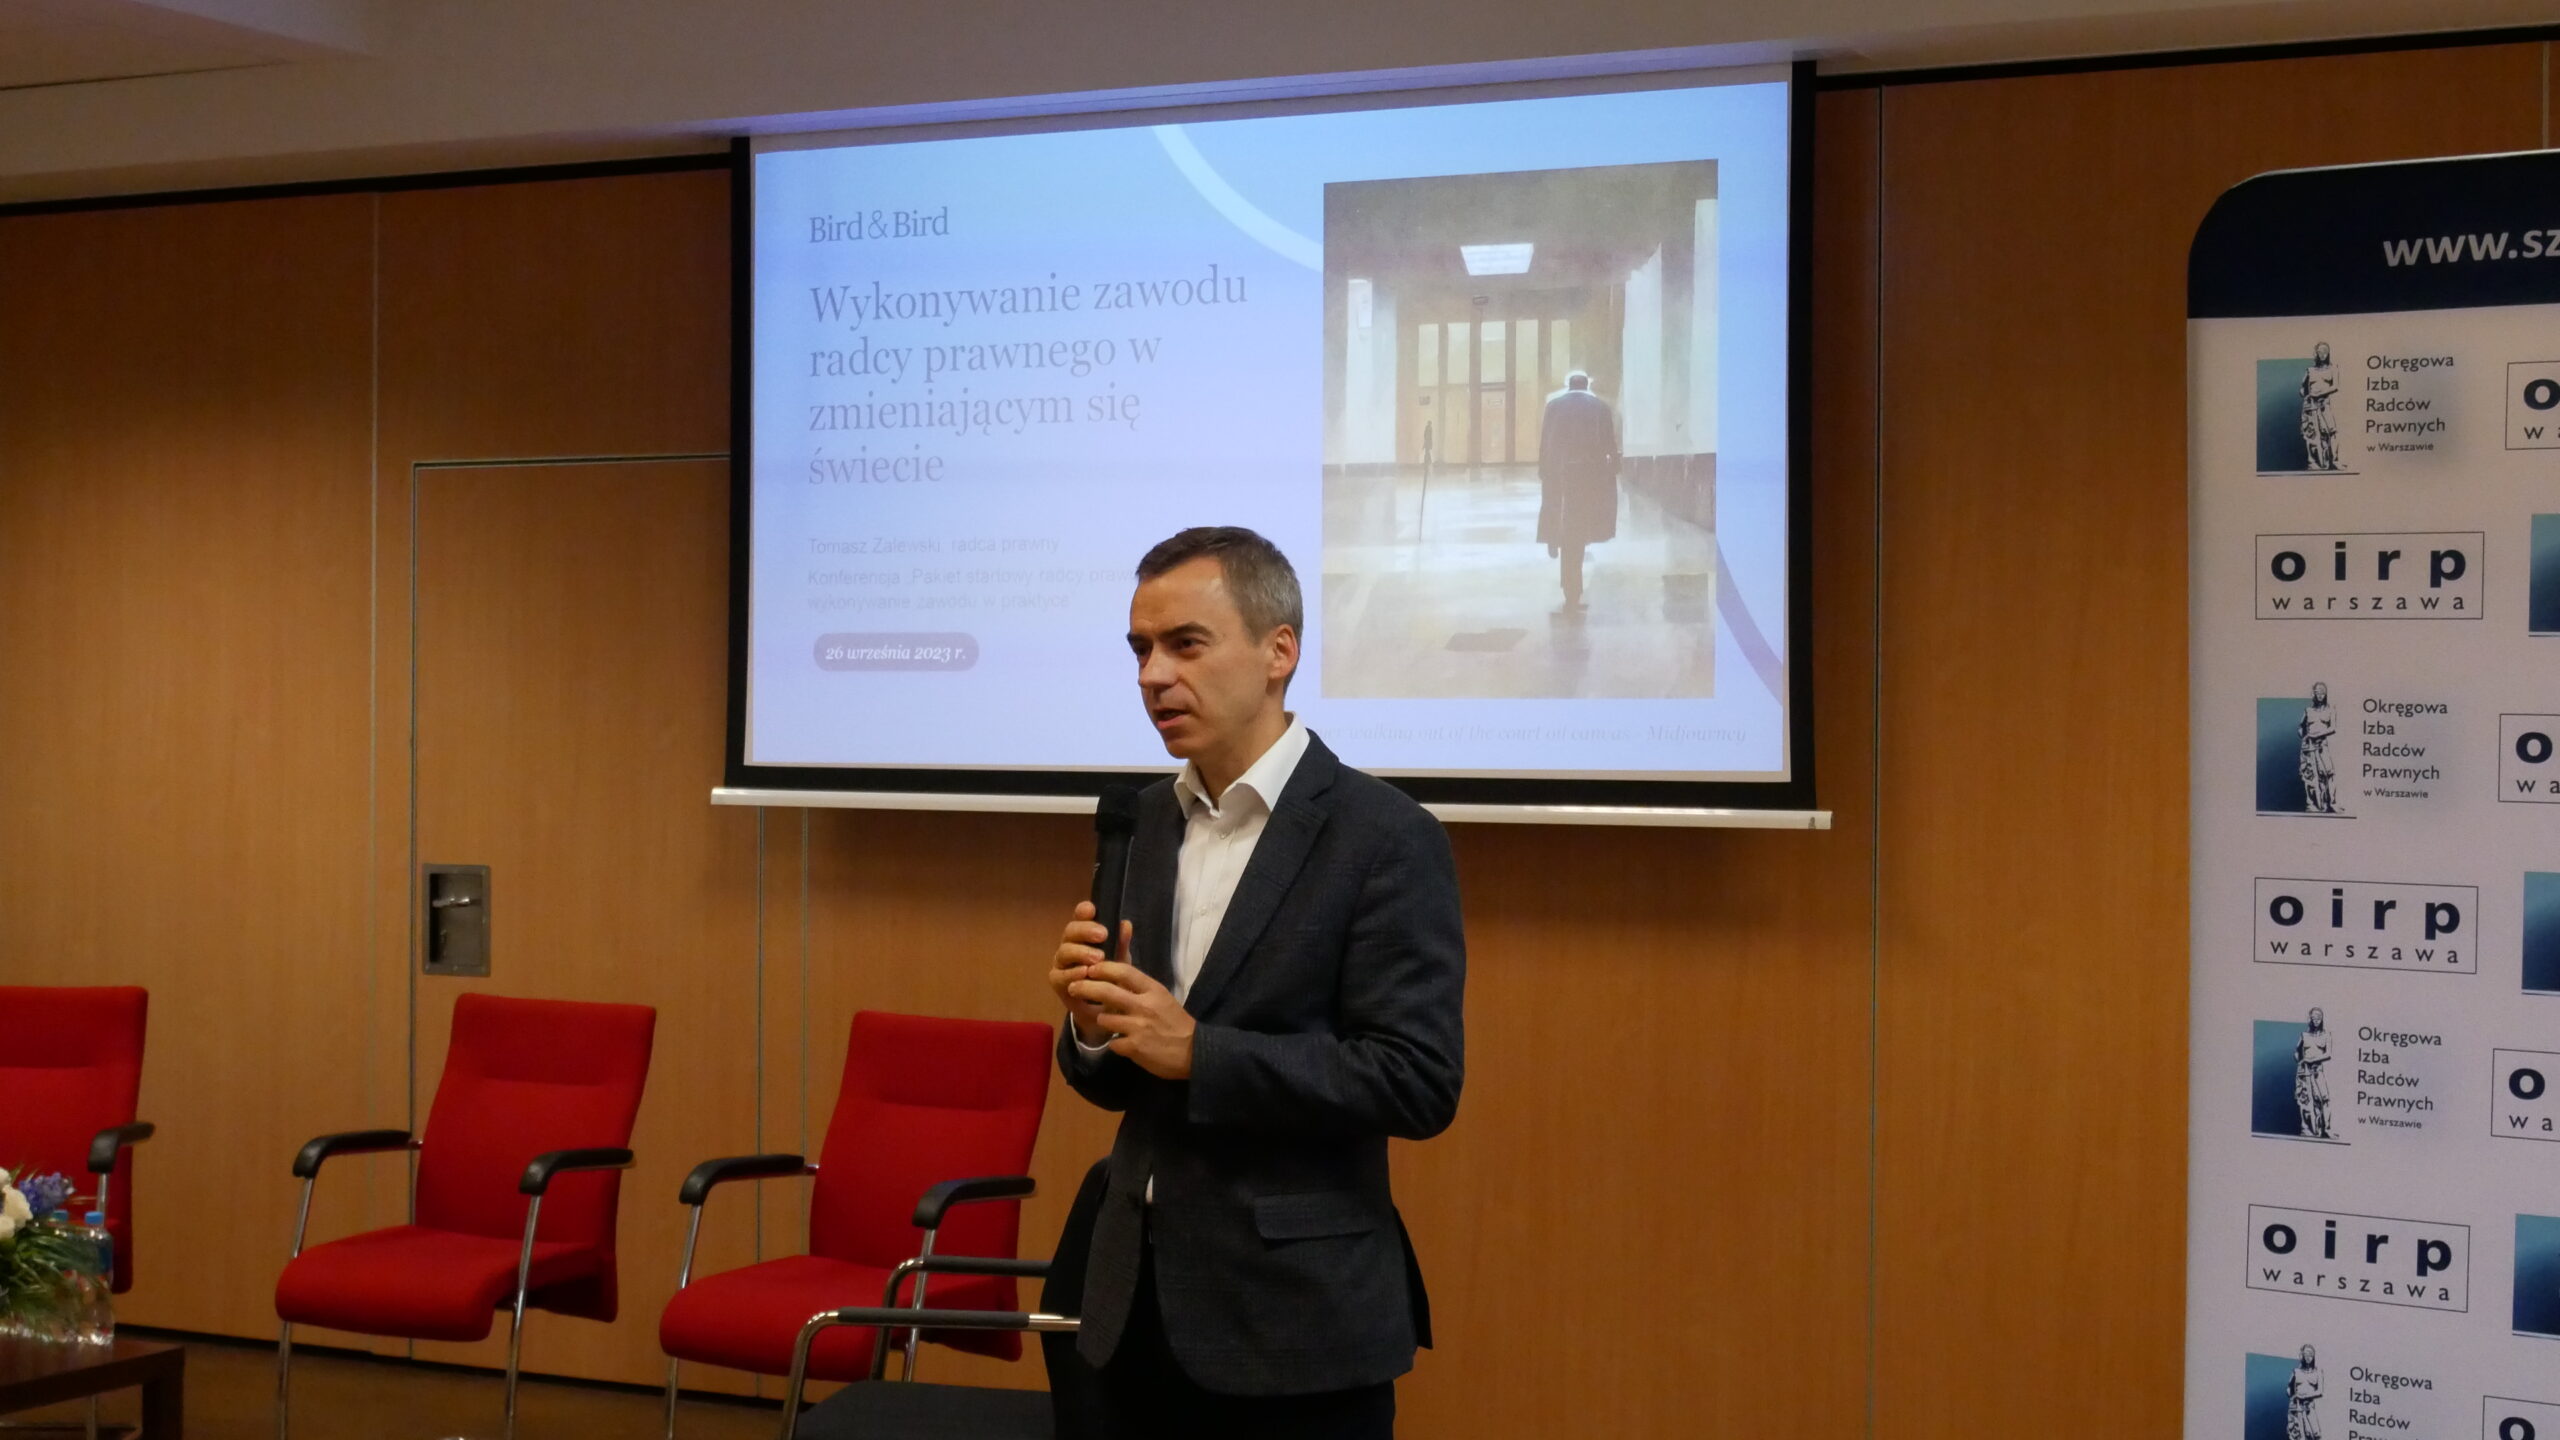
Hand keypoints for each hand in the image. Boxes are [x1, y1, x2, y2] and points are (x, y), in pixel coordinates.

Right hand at [1049, 902, 1128, 1046]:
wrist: (1104, 1008)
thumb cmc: (1110, 977)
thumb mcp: (1120, 960)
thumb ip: (1122, 944)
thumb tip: (1126, 925)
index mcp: (1084, 935)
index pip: (1080, 918)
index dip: (1083, 911)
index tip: (1092, 909)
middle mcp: (1069, 945)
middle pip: (1070, 931)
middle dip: (1085, 931)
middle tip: (1103, 935)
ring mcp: (1061, 962)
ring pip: (1064, 951)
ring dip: (1080, 952)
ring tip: (1098, 957)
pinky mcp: (1057, 980)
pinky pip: (1060, 974)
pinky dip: (1072, 973)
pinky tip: (1085, 973)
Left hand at [1069, 961, 1195, 1078]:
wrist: (1194, 1052)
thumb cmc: (1176, 1022)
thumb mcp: (1161, 997)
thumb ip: (1139, 988)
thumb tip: (1113, 976)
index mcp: (1153, 990)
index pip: (1123, 970)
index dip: (1103, 968)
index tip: (1090, 968)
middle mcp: (1144, 1006)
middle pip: (1106, 991)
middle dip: (1085, 987)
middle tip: (1073, 987)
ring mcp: (1138, 1027)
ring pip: (1104, 1018)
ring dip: (1103, 1020)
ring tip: (1110, 1022)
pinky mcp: (1134, 1048)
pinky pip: (1112, 1043)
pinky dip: (1115, 1043)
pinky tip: (1123, 1043)